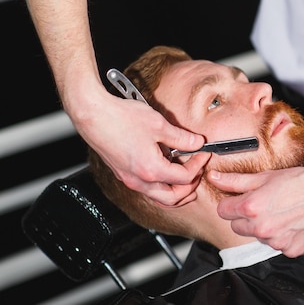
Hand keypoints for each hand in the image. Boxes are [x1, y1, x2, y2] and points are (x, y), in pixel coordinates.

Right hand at [75, 94, 208, 205]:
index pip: (184, 178)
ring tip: (187, 179)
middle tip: (199, 173)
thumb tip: (197, 143)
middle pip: (172, 198)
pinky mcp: (122, 173)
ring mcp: (128, 178)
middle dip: (190, 188)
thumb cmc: (121, 118)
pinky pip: (146, 188)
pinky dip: (161, 185)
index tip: (203, 154)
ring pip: (158, 197)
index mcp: (151, 170)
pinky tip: (166, 171)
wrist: (92, 114)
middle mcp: (138, 180)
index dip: (198, 166)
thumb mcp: (159, 125)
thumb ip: (182, 137)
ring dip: (175, 191)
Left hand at [209, 166, 303, 256]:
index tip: (240, 199)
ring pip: (258, 237)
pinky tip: (293, 222)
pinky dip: (283, 236)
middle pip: (237, 227)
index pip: (223, 211)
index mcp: (251, 208)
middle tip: (264, 203)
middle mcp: (262, 228)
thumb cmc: (301, 180)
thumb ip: (236, 181)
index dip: (231, 203)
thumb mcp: (266, 176)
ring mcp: (277, 242)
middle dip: (246, 216)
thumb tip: (214, 178)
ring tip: (282, 211)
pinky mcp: (291, 250)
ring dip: (264, 227)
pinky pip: (278, 245)